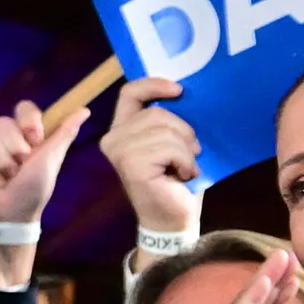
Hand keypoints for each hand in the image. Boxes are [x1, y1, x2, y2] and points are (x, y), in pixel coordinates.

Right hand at [0, 99, 89, 225]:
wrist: (11, 217)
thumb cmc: (33, 191)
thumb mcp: (51, 161)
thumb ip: (64, 134)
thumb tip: (85, 109)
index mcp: (24, 135)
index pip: (23, 108)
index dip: (28, 122)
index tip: (35, 139)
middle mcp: (1, 138)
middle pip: (2, 123)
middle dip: (14, 151)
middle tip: (18, 170)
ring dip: (0, 169)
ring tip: (3, 183)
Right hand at [99, 77, 201, 236]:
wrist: (172, 219)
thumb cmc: (175, 181)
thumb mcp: (172, 143)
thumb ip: (168, 121)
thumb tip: (186, 95)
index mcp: (121, 129)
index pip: (130, 92)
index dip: (154, 84)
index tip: (180, 90)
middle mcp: (113, 139)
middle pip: (156, 113)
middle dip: (183, 131)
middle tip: (191, 153)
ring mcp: (119, 152)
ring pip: (165, 130)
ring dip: (186, 151)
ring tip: (185, 168)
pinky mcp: (130, 165)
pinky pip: (169, 148)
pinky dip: (185, 162)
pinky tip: (182, 176)